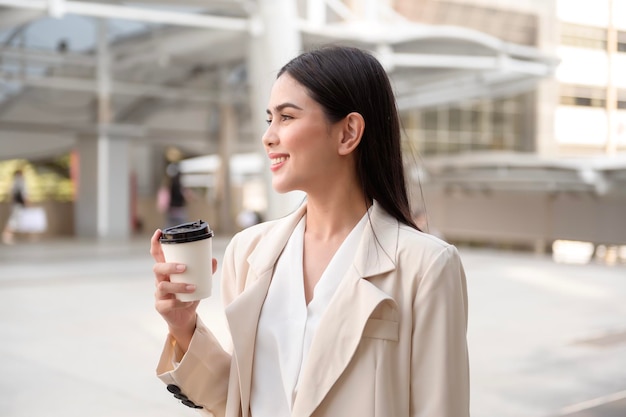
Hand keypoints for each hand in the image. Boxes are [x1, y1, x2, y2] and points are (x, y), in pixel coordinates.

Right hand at [150, 229, 216, 350]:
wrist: (185, 317)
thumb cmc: (189, 295)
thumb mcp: (198, 281)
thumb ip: (205, 271)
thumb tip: (213, 259)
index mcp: (166, 271)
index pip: (157, 255)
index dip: (156, 244)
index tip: (159, 232)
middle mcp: (160, 280)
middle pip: (157, 269)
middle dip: (169, 266)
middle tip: (184, 267)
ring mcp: (159, 294)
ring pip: (162, 286)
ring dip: (178, 286)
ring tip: (192, 287)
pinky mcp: (161, 307)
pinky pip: (168, 304)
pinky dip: (179, 302)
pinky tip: (187, 302)